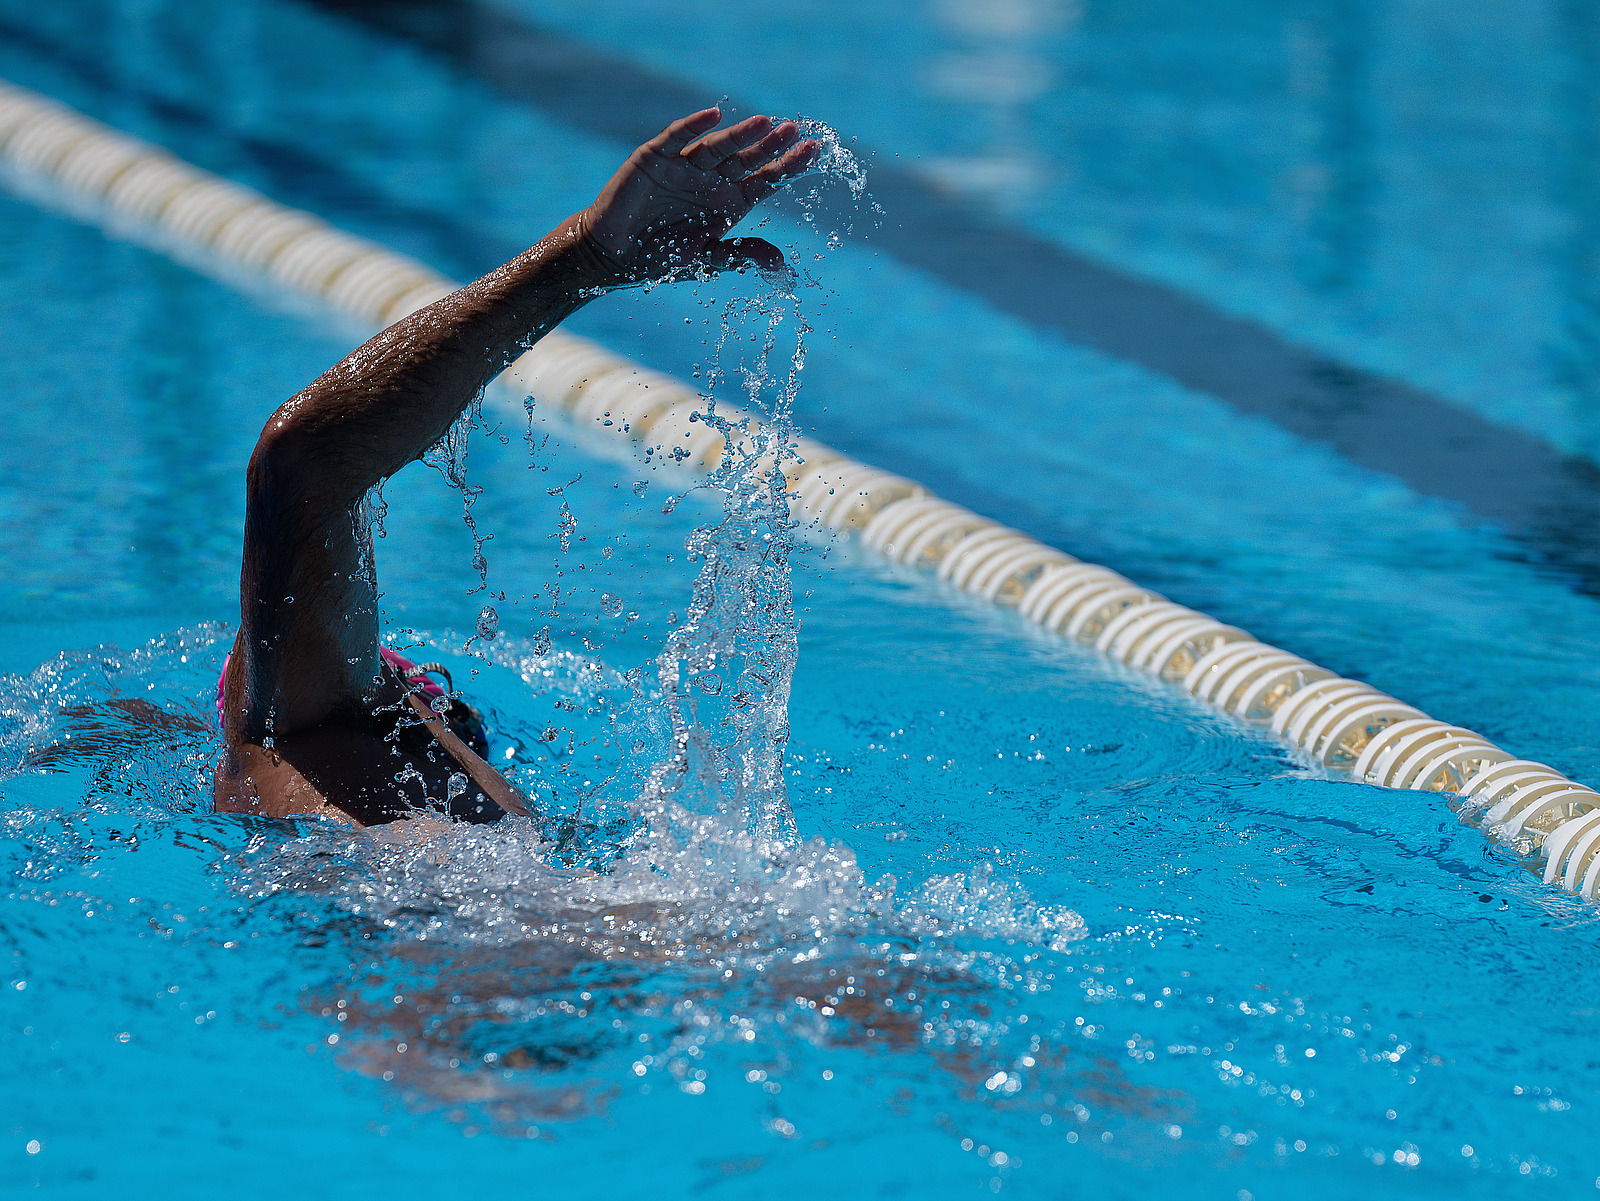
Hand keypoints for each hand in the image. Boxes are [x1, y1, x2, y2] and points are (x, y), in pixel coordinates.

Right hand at [578, 108, 818, 280]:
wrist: (614, 256)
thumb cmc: (661, 258)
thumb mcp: (706, 259)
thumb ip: (741, 255)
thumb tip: (780, 264)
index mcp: (730, 202)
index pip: (766, 179)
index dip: (788, 166)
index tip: (813, 150)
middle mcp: (712, 180)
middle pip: (747, 159)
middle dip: (770, 145)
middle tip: (794, 130)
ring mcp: (685, 166)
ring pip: (718, 147)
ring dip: (740, 135)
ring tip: (764, 123)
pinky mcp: (656, 157)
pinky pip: (677, 138)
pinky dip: (694, 126)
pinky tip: (713, 116)